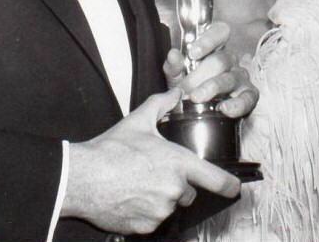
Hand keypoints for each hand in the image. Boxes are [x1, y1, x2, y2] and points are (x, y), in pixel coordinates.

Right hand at [62, 88, 239, 234]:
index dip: (228, 184)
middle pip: (188, 192)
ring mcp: (159, 211)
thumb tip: (176, 91)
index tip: (235, 187)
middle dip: (177, 184)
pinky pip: (152, 220)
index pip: (214, 178)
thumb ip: (163, 103)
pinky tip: (130, 197)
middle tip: (154, 172)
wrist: (83, 177)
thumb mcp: (140, 120)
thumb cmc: (112, 150)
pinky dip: (145, 212)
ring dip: (160, 198)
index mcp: (178, 163)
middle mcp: (173, 189)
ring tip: (138, 183)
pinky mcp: (144, 227)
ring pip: (169, 206)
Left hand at [163, 21, 258, 118]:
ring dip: (213, 88)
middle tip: (184, 89)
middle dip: (199, 75)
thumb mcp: (179, 76)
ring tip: (196, 98)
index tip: (193, 53)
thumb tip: (173, 54)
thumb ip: (175, 66)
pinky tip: (224, 108)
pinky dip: (237, 104)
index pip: (219, 32)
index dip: (208, 40)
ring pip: (231, 78)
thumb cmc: (191, 86)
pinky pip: (248, 98)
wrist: (204, 110)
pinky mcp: (249, 95)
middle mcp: (230, 59)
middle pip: (220, 60)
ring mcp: (241, 76)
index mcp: (216, 47)